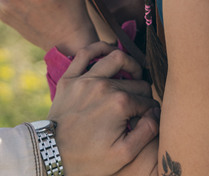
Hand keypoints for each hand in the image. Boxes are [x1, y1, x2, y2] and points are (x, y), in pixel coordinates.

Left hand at [49, 43, 159, 175]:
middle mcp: (103, 86)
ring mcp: (85, 79)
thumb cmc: (88, 159)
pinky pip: (85, 53)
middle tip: (141, 105)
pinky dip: (100, 48)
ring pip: (116, 58)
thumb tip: (156, 112)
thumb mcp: (124, 154)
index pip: (147, 101)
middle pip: (136, 82)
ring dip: (130, 64)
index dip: (151, 111)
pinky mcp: (69, 78)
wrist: (52, 156)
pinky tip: (109, 52)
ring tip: (134, 74)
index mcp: (119, 104)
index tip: (147, 120)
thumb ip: (147, 132)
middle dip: (143, 93)